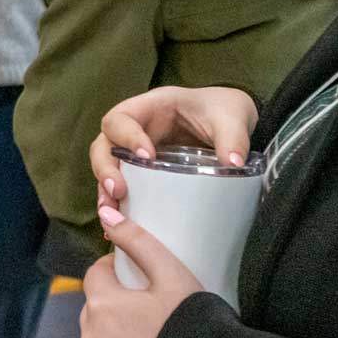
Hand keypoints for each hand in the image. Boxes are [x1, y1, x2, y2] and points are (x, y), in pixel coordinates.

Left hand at [80, 203, 205, 337]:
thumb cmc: (193, 325)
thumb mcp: (172, 274)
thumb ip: (137, 241)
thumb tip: (106, 215)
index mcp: (102, 302)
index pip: (96, 275)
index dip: (118, 273)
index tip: (141, 282)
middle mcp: (90, 336)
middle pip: (95, 310)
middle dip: (115, 307)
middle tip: (152, 315)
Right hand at [87, 86, 258, 213]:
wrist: (231, 122)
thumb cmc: (224, 111)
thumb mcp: (231, 119)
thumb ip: (232, 138)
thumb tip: (233, 164)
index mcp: (151, 108)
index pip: (122, 119)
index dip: (126, 136)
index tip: (146, 156)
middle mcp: (136, 129)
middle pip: (104, 146)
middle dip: (105, 169)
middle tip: (118, 192)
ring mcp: (136, 152)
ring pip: (108, 169)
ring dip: (104, 192)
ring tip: (111, 215)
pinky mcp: (143, 174)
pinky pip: (122, 187)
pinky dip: (118, 207)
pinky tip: (119, 229)